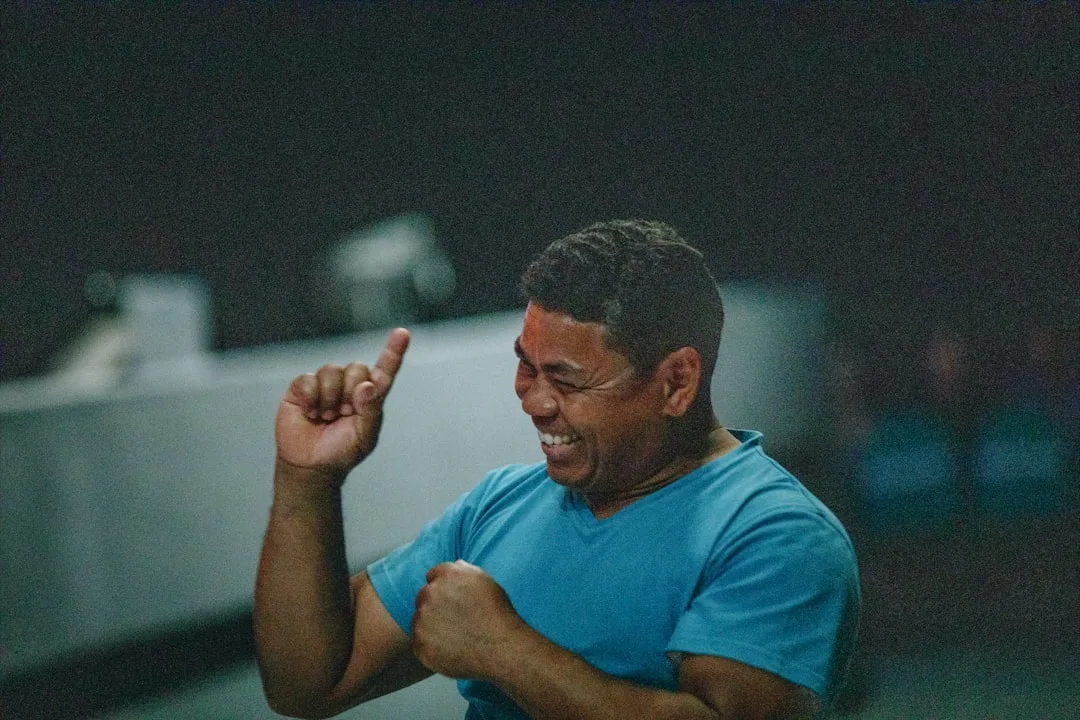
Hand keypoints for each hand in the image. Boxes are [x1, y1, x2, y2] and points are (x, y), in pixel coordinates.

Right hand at [274, 328, 409, 477]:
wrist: (310, 465)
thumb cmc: (342, 451)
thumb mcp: (365, 436)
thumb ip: (371, 411)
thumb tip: (367, 385)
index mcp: (369, 397)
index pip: (384, 370)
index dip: (393, 352)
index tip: (403, 333)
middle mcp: (349, 385)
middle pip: (357, 367)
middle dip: (351, 392)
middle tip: (343, 414)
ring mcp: (325, 384)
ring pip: (332, 369)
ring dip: (330, 397)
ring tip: (326, 416)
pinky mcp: (302, 387)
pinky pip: (309, 378)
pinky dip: (311, 397)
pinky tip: (310, 413)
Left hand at [411, 561, 525, 679]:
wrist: (499, 648)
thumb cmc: (496, 614)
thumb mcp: (485, 581)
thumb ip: (464, 569)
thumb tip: (453, 566)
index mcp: (447, 575)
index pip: (433, 575)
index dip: (444, 588)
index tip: (452, 600)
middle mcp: (430, 593)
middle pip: (424, 597)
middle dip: (435, 606)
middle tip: (454, 620)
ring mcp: (422, 619)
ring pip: (419, 620)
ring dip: (430, 626)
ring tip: (455, 636)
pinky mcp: (420, 644)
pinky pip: (419, 643)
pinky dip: (431, 647)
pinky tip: (450, 649)